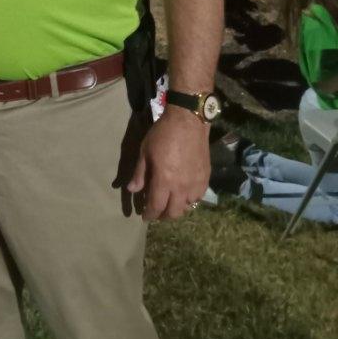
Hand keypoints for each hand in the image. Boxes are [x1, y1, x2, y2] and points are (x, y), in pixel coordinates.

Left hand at [127, 105, 209, 220]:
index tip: (145, 217)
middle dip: (163, 216)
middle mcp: (181, 187)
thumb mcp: (145, 152)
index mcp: (164, 181)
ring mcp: (196, 184)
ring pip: (187, 207)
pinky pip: (198, 197)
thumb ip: (140, 173)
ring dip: (177, 209)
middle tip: (156, 213)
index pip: (156, 206)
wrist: (188, 121)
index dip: (149, 214)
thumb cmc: (163, 134)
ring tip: (170, 204)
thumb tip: (132, 190)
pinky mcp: (206, 178)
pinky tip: (184, 195)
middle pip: (173, 213)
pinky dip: (190, 200)